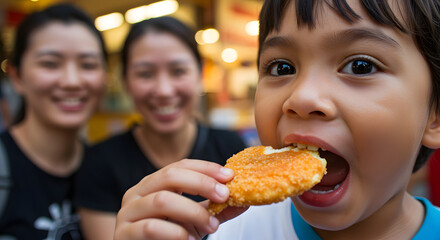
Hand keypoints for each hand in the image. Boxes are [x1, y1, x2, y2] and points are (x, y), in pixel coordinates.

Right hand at [114, 159, 247, 239]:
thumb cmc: (169, 238)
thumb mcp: (195, 220)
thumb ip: (215, 210)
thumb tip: (245, 201)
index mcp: (153, 184)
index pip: (180, 166)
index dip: (206, 168)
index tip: (229, 175)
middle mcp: (137, 193)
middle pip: (170, 176)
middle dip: (201, 183)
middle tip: (224, 196)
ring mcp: (127, 213)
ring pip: (162, 200)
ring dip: (193, 211)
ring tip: (211, 226)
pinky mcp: (124, 234)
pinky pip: (151, 227)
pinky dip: (176, 233)